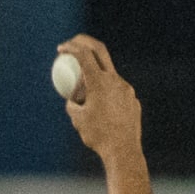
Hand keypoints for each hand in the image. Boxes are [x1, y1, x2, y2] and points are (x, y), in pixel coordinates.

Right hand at [58, 34, 143, 163]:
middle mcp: (114, 80)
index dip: (71, 48)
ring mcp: (126, 89)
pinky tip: (102, 114)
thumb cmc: (97, 135)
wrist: (123, 150)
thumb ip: (71, 104)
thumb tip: (71, 99)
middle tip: (73, 45)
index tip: (61, 49)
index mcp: (99, 82)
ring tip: (86, 99)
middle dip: (84, 43)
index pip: (84, 55)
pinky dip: (106, 95)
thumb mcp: (77, 119)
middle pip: (100, 51)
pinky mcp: (132, 100)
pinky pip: (116, 92)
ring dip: (95, 78)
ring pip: (108, 76)